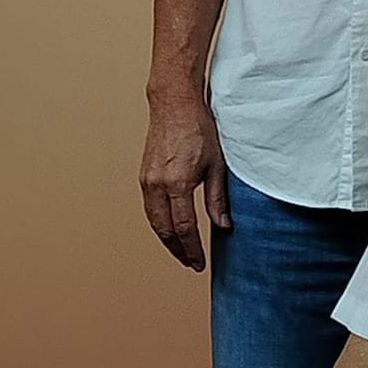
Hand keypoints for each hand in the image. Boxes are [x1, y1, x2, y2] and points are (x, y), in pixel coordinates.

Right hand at [140, 93, 230, 269]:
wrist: (175, 104)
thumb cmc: (199, 129)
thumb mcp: (217, 165)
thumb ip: (218, 199)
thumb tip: (223, 226)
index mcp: (177, 184)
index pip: (184, 228)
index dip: (192, 249)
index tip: (200, 263)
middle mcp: (157, 185)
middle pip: (164, 230)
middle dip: (178, 250)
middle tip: (192, 263)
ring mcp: (147, 180)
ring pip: (154, 221)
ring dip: (167, 239)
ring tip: (182, 251)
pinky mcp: (144, 176)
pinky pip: (150, 208)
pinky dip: (160, 223)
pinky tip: (170, 229)